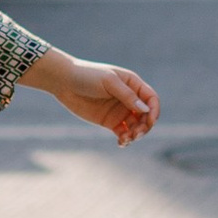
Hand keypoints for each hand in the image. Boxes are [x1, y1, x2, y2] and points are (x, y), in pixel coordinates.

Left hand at [25, 48, 158, 145]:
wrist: (64, 82)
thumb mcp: (108, 82)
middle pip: (146, 115)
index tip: (149, 121)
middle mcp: (129, 98)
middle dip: (145, 126)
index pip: (151, 99)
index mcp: (133, 84)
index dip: (154, 111)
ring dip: (136, 134)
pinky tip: (121, 142)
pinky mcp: (109, 121)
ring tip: (127, 138)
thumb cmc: (87, 75)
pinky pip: (123, 133)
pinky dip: (125, 139)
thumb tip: (145, 109)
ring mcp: (120, 111)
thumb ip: (127, 95)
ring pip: (136, 126)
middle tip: (136, 134)